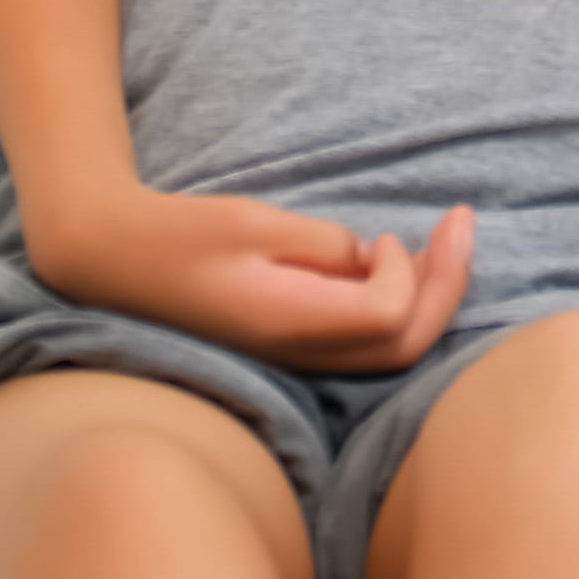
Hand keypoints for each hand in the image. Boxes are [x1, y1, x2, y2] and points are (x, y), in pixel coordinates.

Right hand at [30, 188, 474, 374]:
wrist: (117, 261)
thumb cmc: (183, 234)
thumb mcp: (255, 223)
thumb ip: (323, 247)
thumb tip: (370, 262)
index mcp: (288, 323)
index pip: (387, 315)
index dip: (406, 271)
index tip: (379, 235)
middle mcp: (299, 352)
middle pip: (405, 345)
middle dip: (447, 283)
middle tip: (461, 223)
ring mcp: (297, 355)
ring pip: (392, 349)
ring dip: (431, 295)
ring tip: (446, 239)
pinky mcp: (294, 344)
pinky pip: (366, 340)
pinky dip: (400, 303)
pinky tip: (397, 261)